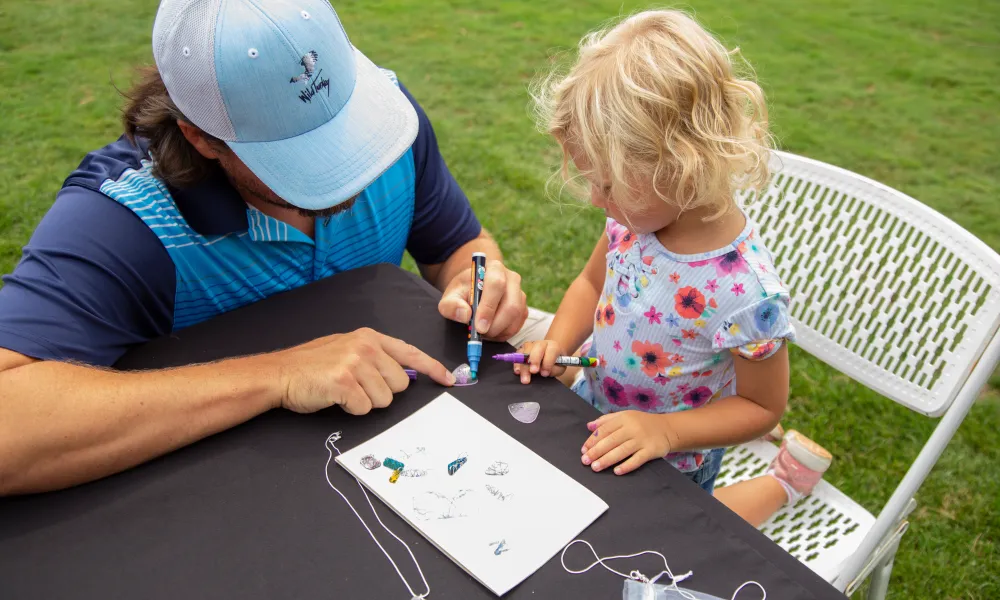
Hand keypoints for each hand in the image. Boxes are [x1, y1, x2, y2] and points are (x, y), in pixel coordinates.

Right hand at [272, 328, 454, 413]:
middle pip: (400, 384)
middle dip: (382, 392)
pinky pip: (364, 408)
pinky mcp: (344, 382)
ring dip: (365, 402)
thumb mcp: (348, 349)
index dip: (432, 368)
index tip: (449, 379)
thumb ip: (376, 357)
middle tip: (357, 387)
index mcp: (370, 337)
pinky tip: (335, 398)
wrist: (280, 373)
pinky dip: (351, 409)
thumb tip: (405, 375)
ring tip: (344, 391)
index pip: (410, 352)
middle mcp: (366, 346)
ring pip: (384, 399)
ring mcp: (355, 362)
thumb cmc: (313, 366)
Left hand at [438, 259, 526, 341]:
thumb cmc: (463, 292)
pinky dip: (503, 334)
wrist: (474, 291)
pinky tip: (490, 332)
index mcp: (494, 269)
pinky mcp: (523, 309)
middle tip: (480, 334)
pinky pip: (517, 326)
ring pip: (516, 318)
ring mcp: (520, 294)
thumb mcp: (450, 296)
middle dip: (495, 325)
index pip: (496, 285)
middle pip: (512, 305)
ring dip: (499, 331)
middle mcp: (511, 279)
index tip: (478, 326)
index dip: (488, 308)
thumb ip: (451, 305)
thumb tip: (465, 315)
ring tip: (482, 332)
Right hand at [514, 340, 566, 383]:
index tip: (545, 373)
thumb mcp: (559, 368)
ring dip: (524, 365)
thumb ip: (554, 370)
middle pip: (537, 348)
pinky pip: (517, 355)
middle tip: (533, 372)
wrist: (550, 357)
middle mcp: (541, 343)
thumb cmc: (556, 363)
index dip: (548, 362)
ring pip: (525, 351)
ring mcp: (531, 345)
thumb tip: (543, 372)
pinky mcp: (522, 349)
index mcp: (553, 346)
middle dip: (534, 360)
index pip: (551, 351)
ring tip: (524, 377)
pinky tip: (518, 372)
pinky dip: (517, 364)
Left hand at [580, 411, 671, 474]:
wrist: (667, 428)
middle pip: (611, 441)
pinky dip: (627, 466)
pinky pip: (637, 460)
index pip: (605, 429)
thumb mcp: (625, 416)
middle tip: (585, 461)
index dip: (593, 440)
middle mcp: (632, 428)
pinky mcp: (651, 450)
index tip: (584, 450)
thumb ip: (606, 420)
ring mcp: (642, 440)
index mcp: (624, 419)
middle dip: (596, 452)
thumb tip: (589, 426)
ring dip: (607, 460)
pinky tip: (616, 471)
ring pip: (622, 451)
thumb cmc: (641, 423)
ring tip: (595, 467)